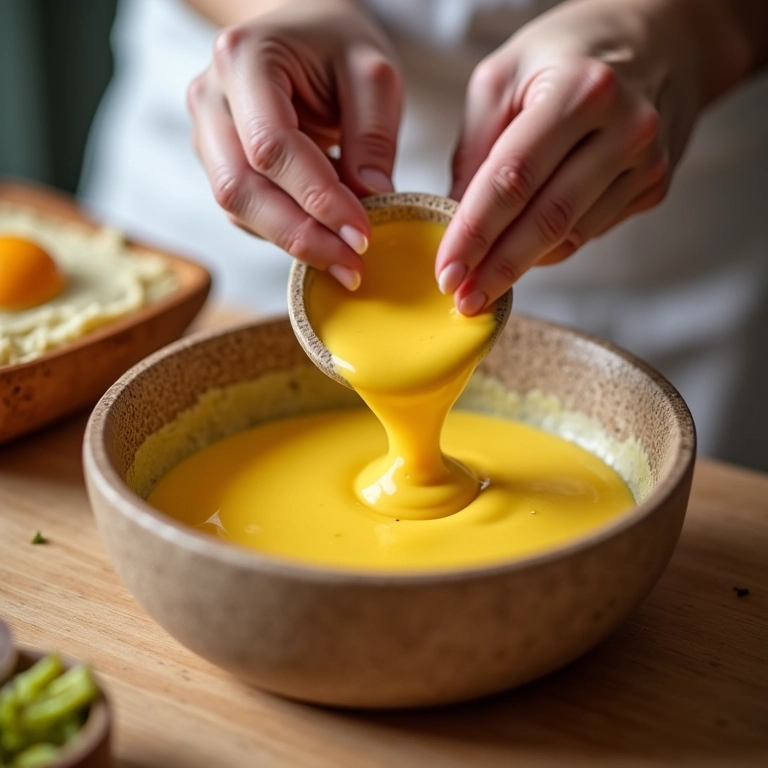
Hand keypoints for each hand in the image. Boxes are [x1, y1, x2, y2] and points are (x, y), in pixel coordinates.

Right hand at [187, 0, 401, 289]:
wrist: (302, 33)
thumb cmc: (337, 45)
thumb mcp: (373, 73)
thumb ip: (373, 135)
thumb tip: (372, 200)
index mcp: (244, 59)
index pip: (272, 147)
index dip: (317, 198)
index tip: (362, 234)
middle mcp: (211, 97)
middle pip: (241, 187)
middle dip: (301, 236)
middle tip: (352, 267)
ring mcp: (207, 132)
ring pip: (237, 207)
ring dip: (292, 242)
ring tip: (344, 263)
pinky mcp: (217, 161)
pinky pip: (244, 211)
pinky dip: (284, 233)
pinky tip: (322, 243)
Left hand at [435, 0, 706, 313]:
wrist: (658, 41)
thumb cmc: (565, 55)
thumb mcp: (503, 77)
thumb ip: (475, 148)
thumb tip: (451, 218)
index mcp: (579, 90)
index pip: (514, 177)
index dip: (476, 232)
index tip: (447, 272)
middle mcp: (624, 127)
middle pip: (548, 218)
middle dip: (498, 268)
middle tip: (464, 301)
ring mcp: (646, 161)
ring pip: (572, 235)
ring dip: (522, 267)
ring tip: (482, 287)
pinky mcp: (654, 185)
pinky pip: (591, 232)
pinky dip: (552, 249)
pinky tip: (523, 253)